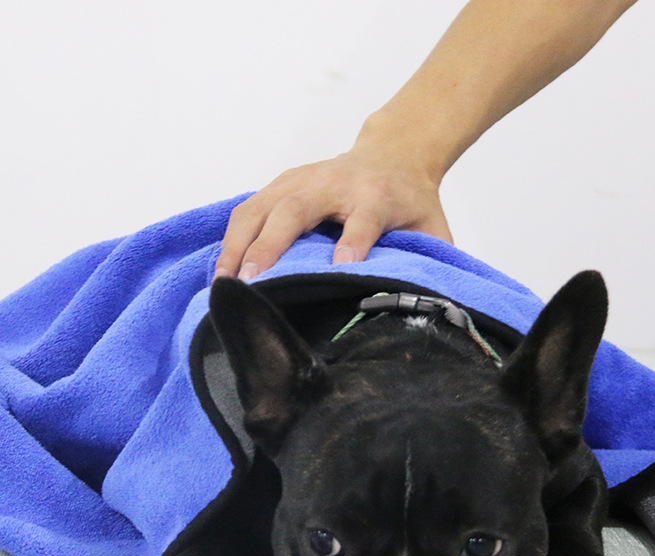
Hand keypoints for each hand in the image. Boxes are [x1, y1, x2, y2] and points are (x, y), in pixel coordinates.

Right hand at [216, 145, 452, 280]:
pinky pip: (249, 208)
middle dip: (271, 245)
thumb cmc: (411, 202)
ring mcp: (302, 179)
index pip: (364, 219)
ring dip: (239, 243)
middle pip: (297, 209)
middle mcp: (335, 184)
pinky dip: (232, 237)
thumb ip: (430, 260)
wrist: (394, 153)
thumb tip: (428, 303)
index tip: (341, 268)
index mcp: (378, 197)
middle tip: (252, 281)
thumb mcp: (431, 229)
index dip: (354, 241)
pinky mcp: (282, 182)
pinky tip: (222, 267)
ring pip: (262, 207)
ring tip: (223, 281)